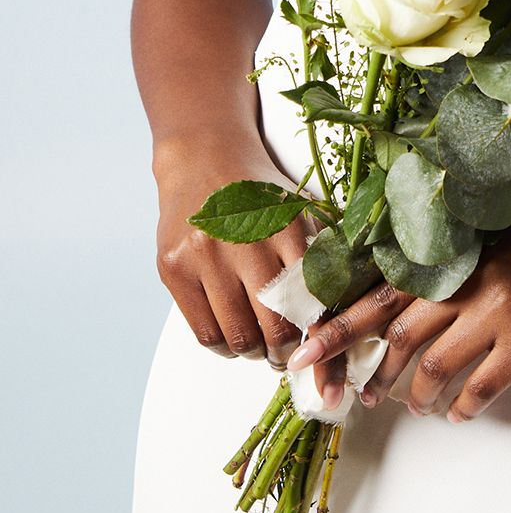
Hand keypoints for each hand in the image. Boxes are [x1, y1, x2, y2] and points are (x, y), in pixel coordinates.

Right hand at [154, 130, 318, 366]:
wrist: (204, 157)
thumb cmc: (259, 193)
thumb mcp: (298, 212)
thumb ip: (320, 256)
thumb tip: (335, 319)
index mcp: (286, 226)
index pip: (310, 298)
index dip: (319, 332)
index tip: (321, 348)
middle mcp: (244, 241)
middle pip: (275, 325)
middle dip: (286, 351)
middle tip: (289, 355)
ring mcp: (204, 256)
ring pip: (238, 336)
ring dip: (254, 353)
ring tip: (260, 347)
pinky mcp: (173, 269)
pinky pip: (204, 332)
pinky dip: (223, 347)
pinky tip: (233, 338)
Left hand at [288, 198, 510, 420]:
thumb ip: (468, 269)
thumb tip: (419, 306)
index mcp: (467, 249)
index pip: (387, 286)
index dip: (342, 321)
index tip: (306, 350)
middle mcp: (476, 277)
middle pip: (399, 330)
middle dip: (371, 368)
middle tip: (359, 392)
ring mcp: (503, 310)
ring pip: (434, 365)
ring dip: (417, 395)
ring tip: (416, 405)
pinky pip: (480, 387)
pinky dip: (464, 407)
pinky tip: (463, 412)